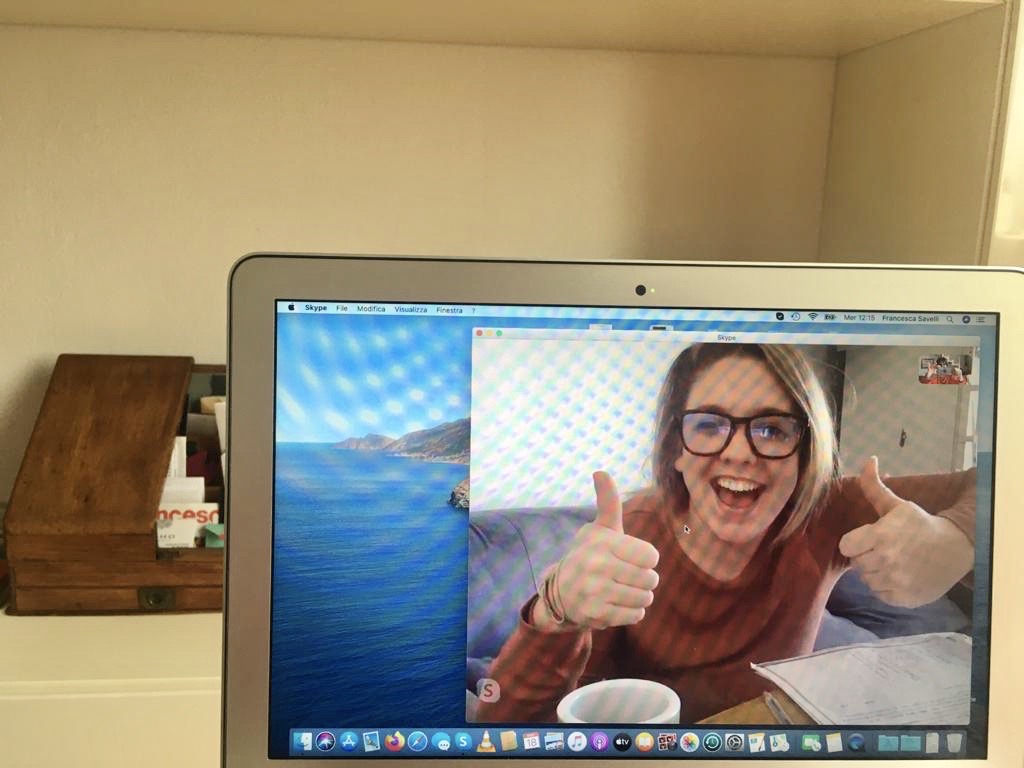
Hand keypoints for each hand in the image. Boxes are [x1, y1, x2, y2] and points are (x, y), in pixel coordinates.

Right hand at [532, 472, 659, 631]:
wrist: (560, 592)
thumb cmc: (590, 555)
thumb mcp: (599, 529)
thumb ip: (608, 502)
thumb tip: (600, 472)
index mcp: (602, 542)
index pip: (651, 556)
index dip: (645, 558)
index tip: (630, 557)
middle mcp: (596, 566)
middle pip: (650, 579)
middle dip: (645, 579)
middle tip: (627, 576)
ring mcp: (595, 592)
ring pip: (645, 599)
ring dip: (639, 597)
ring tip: (622, 590)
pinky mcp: (595, 615)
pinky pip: (635, 616)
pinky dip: (631, 612)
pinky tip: (615, 604)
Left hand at [838, 457, 972, 607]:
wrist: (955, 548)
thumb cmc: (920, 524)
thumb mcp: (897, 505)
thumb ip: (874, 486)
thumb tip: (868, 460)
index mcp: (880, 536)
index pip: (845, 546)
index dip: (854, 541)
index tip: (867, 538)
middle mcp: (886, 560)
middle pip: (856, 563)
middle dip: (866, 555)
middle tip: (884, 548)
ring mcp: (895, 581)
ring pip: (867, 580)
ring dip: (876, 572)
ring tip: (893, 561)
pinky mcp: (904, 598)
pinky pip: (881, 594)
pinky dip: (887, 587)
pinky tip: (901, 575)